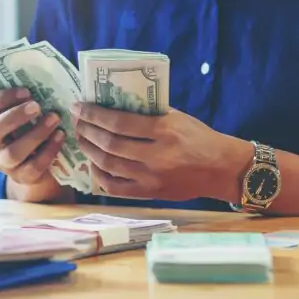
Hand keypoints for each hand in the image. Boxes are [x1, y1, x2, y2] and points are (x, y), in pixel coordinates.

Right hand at [0, 87, 69, 202]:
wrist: (37, 160)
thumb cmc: (31, 124)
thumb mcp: (24, 109)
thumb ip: (27, 96)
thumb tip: (45, 74)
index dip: (1, 98)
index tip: (26, 91)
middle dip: (15, 116)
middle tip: (37, 105)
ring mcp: (3, 162)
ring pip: (13, 152)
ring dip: (35, 134)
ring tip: (54, 119)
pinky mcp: (21, 176)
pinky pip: (33, 167)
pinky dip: (49, 151)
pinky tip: (60, 136)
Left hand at [71, 103, 250, 201]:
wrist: (221, 169)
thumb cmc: (199, 138)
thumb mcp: (177, 117)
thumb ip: (148, 113)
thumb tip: (113, 104)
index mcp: (163, 131)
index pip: (118, 122)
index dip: (94, 114)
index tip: (79, 107)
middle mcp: (156, 155)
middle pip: (109, 143)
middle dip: (87, 130)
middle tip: (76, 120)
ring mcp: (151, 177)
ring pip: (108, 164)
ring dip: (89, 150)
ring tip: (81, 138)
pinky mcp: (150, 193)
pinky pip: (115, 187)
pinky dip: (100, 175)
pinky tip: (93, 163)